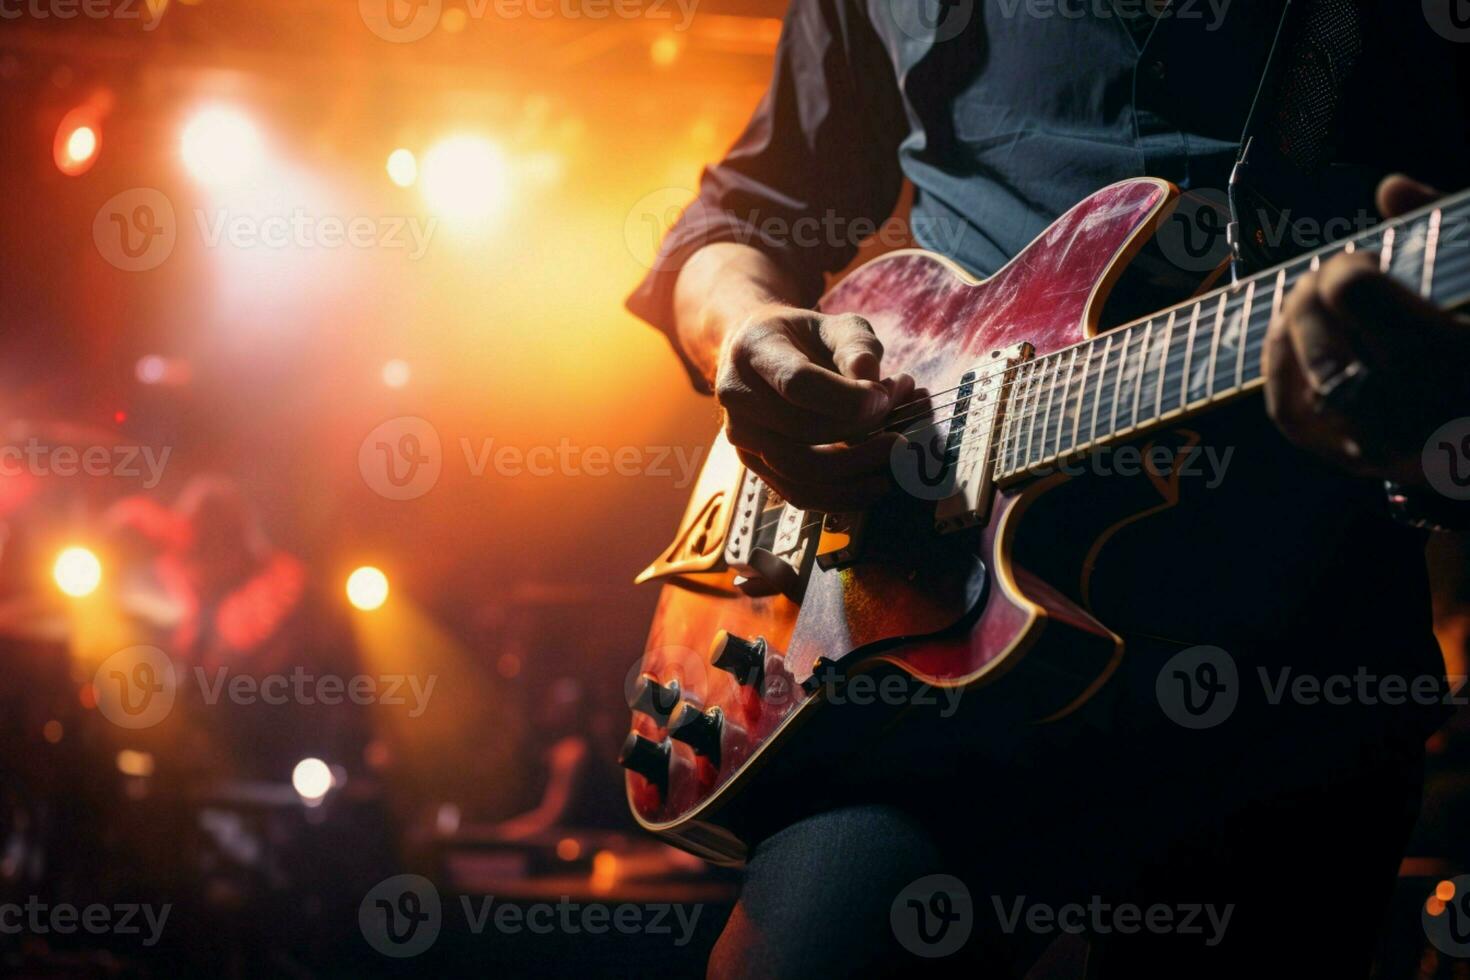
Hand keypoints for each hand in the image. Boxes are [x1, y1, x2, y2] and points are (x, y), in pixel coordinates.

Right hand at [715, 306, 914, 511]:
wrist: (757, 354)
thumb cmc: (803, 337)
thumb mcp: (833, 324)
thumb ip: (857, 345)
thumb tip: (874, 385)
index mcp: (754, 351)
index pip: (798, 383)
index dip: (848, 397)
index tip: (886, 396)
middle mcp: (738, 397)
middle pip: (802, 430)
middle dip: (864, 430)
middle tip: (905, 416)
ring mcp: (742, 436)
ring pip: (800, 471)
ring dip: (858, 468)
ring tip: (896, 453)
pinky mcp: (754, 465)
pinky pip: (798, 493)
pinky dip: (841, 495)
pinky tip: (876, 483)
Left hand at [1264, 174, 1469, 485]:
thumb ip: (1447, 224)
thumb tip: (1389, 186)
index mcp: (1450, 359)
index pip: (1353, 293)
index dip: (1347, 269)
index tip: (1364, 263)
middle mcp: (1413, 412)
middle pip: (1316, 335)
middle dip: (1314, 297)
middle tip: (1335, 280)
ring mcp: (1382, 446)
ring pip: (1294, 378)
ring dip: (1290, 329)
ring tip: (1313, 305)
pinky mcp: (1360, 460)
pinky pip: (1291, 413)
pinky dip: (1280, 369)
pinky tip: (1292, 338)